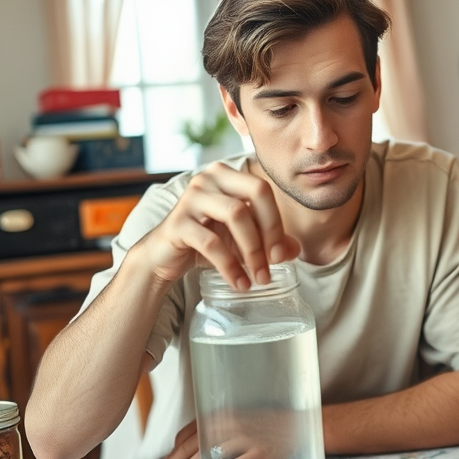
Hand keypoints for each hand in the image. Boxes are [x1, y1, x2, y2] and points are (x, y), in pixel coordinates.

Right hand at [137, 162, 300, 291]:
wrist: (163, 257)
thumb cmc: (206, 241)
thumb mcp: (241, 240)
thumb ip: (269, 241)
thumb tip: (295, 249)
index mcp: (227, 175)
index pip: (263, 189)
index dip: (277, 222)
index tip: (281, 255)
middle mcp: (208, 178)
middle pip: (254, 193)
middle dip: (269, 232)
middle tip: (273, 265)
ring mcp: (191, 197)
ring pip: (236, 215)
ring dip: (252, 251)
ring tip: (258, 278)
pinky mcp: (177, 223)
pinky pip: (212, 242)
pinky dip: (230, 266)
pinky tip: (240, 283)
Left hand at [156, 409, 299, 458]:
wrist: (300, 424)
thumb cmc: (265, 424)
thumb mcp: (236, 420)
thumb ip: (213, 431)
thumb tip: (185, 448)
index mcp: (221, 416)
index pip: (189, 435)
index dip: (172, 454)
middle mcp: (230, 424)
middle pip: (196, 446)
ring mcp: (247, 438)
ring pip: (212, 456)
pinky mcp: (262, 452)